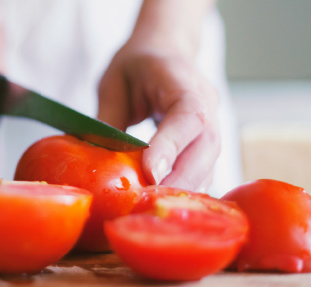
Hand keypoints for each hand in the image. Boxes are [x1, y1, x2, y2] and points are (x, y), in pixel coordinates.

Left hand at [98, 44, 219, 191]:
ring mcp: (213, 128)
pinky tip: (160, 205)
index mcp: (184, 83)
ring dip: (182, 192)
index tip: (150, 173)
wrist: (166, 50)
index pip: (188, 116)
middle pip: (206, 150)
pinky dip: (184, 192)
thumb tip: (97, 159)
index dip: (171, 147)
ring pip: (208, 167)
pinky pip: (202, 174)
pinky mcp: (207, 147)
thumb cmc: (138, 64)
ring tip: (150, 211)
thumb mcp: (114, 82)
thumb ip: (109, 118)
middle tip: (145, 204)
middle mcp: (208, 107)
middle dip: (178, 182)